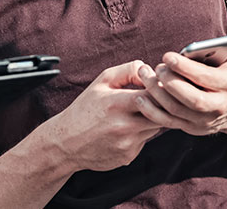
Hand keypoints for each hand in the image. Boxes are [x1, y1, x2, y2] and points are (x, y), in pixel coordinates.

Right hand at [37, 61, 164, 172]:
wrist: (67, 142)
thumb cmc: (86, 108)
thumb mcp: (101, 82)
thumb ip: (128, 70)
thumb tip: (151, 71)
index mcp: (116, 103)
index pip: (153, 94)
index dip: (159, 89)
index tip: (155, 86)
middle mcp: (123, 126)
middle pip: (160, 113)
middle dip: (160, 104)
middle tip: (153, 98)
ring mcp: (127, 143)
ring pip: (155, 128)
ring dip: (152, 119)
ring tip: (135, 113)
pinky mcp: (128, 156)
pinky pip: (144, 141)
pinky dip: (140, 133)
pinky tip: (124, 130)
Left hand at [135, 19, 226, 135]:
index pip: (208, 79)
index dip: (187, 68)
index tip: (168, 56)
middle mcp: (218, 107)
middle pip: (193, 100)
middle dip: (171, 83)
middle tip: (155, 68)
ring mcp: (202, 120)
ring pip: (177, 110)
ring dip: (157, 94)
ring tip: (144, 75)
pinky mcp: (189, 127)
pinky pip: (167, 122)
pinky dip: (151, 112)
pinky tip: (140, 96)